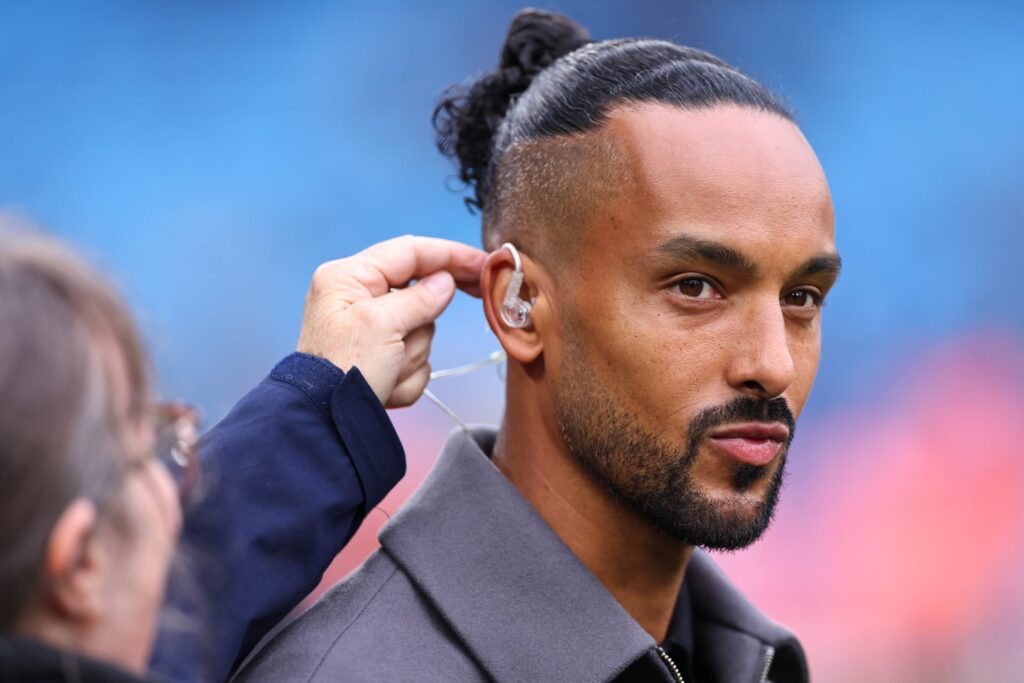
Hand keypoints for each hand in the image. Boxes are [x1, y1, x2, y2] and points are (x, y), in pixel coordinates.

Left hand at [296, 235, 485, 406]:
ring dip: (412, 356)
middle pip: (418, 295)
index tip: (484, 262)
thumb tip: (445, 281)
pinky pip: (412, 358)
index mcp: (348, 278)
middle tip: (442, 326)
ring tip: (388, 372)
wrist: (324, 424)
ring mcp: (368, 331)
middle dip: (423, 321)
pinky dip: (405, 376)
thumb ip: (420, 298)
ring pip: (419, 331)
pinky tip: (386, 387)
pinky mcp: (377, 358)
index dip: (451, 254)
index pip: (410, 251)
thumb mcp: (383, 326)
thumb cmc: (342, 371)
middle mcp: (356, 298)